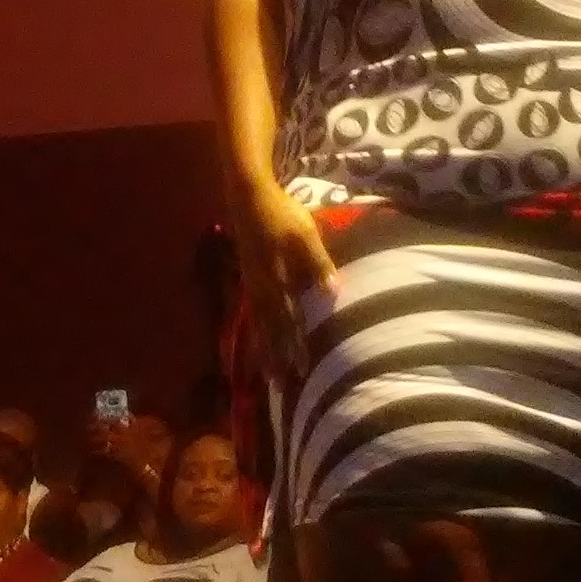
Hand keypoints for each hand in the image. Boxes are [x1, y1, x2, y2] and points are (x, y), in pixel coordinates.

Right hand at [234, 180, 336, 378]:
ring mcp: (252, 284)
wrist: (247, 195)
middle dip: (276, 358)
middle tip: (281, 386)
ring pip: (259, 324)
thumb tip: (333, 293)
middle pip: (270, 329)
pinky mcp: (250, 278)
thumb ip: (317, 265)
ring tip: (268, 373)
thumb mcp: (305, 236)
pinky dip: (257, 332)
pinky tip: (260, 340)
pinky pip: (253, 313)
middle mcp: (261, 288)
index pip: (287, 321)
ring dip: (265, 350)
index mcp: (275, 280)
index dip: (294, 346)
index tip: (302, 371)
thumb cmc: (281, 213)